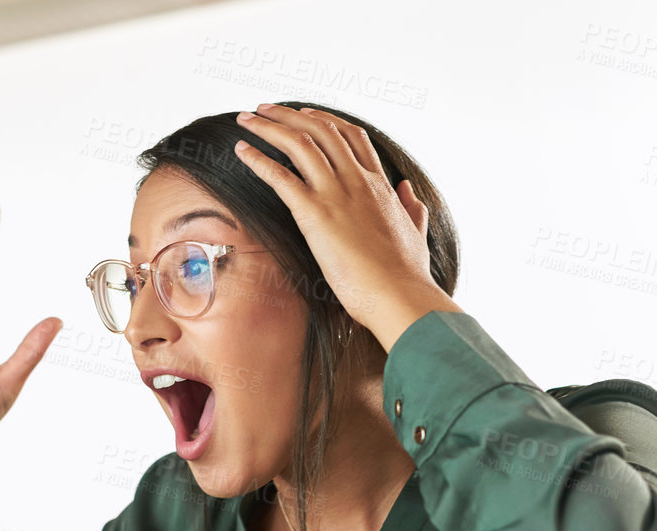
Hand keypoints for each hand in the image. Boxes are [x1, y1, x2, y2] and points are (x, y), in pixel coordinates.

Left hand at [232, 104, 460, 350]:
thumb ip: (413, 209)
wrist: (399, 295)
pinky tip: (241, 150)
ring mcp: (337, 194)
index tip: (305, 114)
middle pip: (321, 130)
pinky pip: (280, 176)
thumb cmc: (406, 276)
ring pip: (299, 143)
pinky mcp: (316, 214)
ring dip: (268, 127)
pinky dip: (258, 159)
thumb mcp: (416, 234)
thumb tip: (409, 189)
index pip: (352, 137)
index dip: (326, 121)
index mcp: (380, 186)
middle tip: (265, 108)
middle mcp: (358, 181)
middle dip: (290, 114)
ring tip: (246, 119)